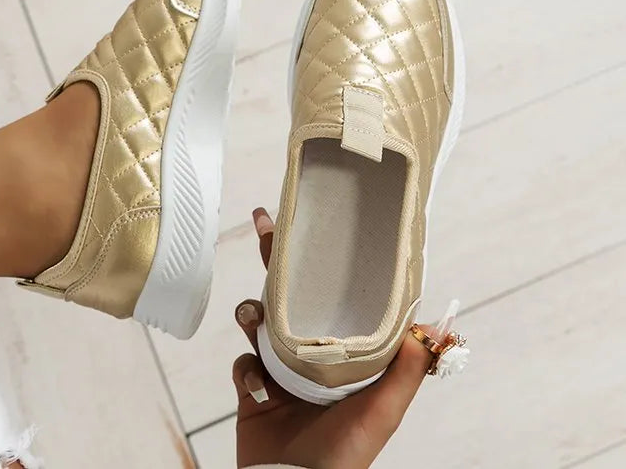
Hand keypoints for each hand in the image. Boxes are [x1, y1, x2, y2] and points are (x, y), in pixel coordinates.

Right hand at [232, 207, 435, 468]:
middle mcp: (311, 353)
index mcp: (341, 352)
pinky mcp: (253, 387)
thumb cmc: (344, 455)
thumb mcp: (383, 411)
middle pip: (290, 293)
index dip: (323, 262)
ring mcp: (280, 368)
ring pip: (258, 319)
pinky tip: (257, 388)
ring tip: (253, 317)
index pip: (332, 296)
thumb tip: (429, 326)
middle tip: (265, 223)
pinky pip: (241, 363)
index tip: (317, 226)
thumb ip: (406, 372)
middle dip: (275, 259)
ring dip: (251, 312)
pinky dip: (245, 371)